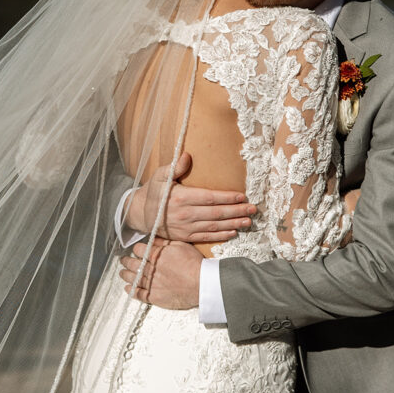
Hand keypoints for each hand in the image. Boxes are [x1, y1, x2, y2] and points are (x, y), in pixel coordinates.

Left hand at [120, 237, 201, 308]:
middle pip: (133, 263)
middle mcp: (150, 268)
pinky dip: (131, 291)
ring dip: (126, 275)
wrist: (200, 283)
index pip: (139, 249)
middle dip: (126, 261)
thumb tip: (154, 237)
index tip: (136, 249)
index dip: (137, 249)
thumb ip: (165, 241)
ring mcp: (151, 283)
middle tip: (123, 260)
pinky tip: (127, 288)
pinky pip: (139, 294)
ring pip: (133, 278)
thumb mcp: (181, 245)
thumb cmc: (193, 263)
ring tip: (122, 273)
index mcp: (156, 254)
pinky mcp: (154, 296)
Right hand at [125, 151, 255, 242]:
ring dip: (233, 224)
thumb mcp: (160, 175)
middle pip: (216, 213)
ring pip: (214, 226)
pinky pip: (206, 237)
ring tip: (248, 221)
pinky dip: (221, 235)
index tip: (242, 196)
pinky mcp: (185, 236)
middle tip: (253, 209)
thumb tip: (187, 155)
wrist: (141, 214)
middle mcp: (185, 214)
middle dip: (236, 211)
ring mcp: (185, 228)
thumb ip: (175, 166)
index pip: (209, 198)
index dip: (227, 197)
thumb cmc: (154, 191)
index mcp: (181, 198)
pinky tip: (233, 232)